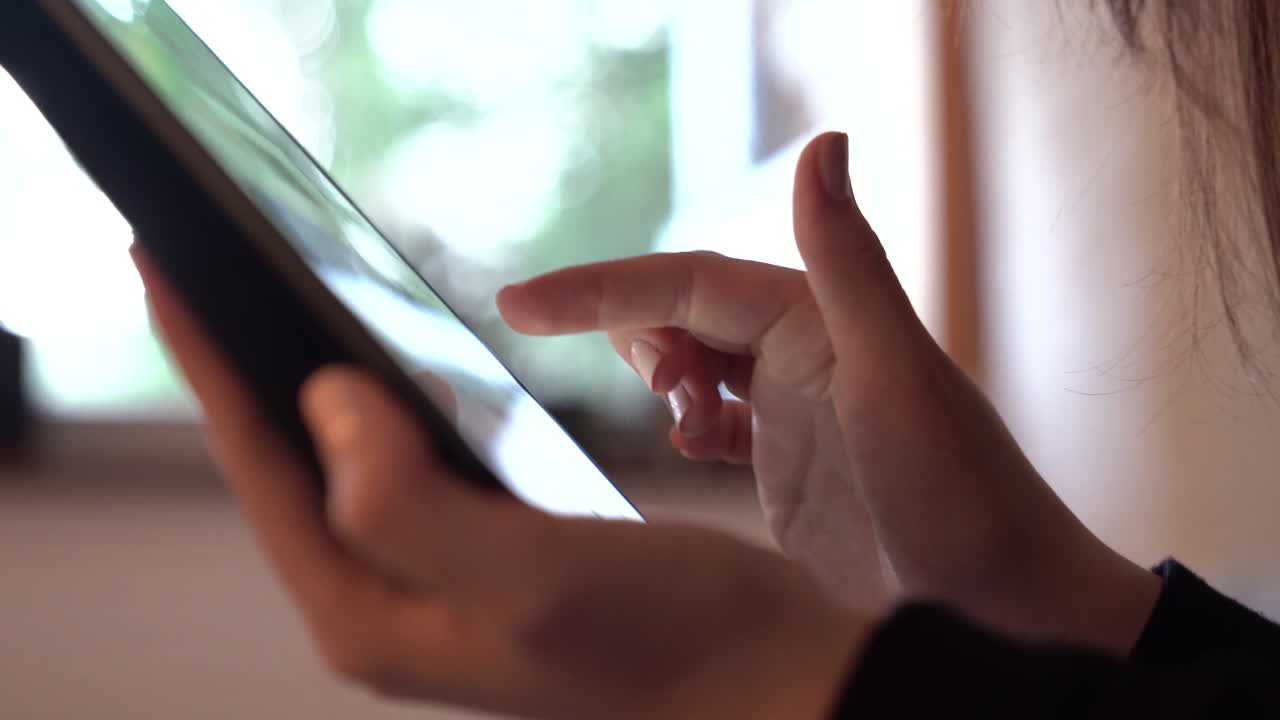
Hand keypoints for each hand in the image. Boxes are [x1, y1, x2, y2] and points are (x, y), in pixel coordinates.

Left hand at [133, 251, 865, 718]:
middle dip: (236, 365)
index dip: (207, 361)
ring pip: (339, 464)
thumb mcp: (533, 571)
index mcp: (371, 615)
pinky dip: (381, 406)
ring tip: (269, 300)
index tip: (162, 263)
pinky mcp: (479, 557)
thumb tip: (327, 402)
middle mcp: (387, 605)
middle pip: (284, 466)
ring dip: (300, 383)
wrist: (761, 675)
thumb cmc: (668, 639)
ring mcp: (433, 584)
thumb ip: (408, 503)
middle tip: (196, 264)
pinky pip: (399, 468)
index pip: (260, 468)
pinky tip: (386, 367)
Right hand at [498, 132, 1161, 651]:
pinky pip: (709, 415)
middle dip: (635, 334)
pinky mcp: (784, 458)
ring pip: (691, 359)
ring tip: (683, 422)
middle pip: (681, 310)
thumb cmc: (962, 497)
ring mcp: (792, 404)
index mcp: (819, 317)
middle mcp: (804, 347)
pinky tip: (695, 446)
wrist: (998, 603)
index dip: (598, 290)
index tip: (517, 305)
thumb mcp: (895, 378)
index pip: (686, 283)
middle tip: (654, 389)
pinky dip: (684, 422)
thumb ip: (850, 263)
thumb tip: (823, 142)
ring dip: (661, 378)